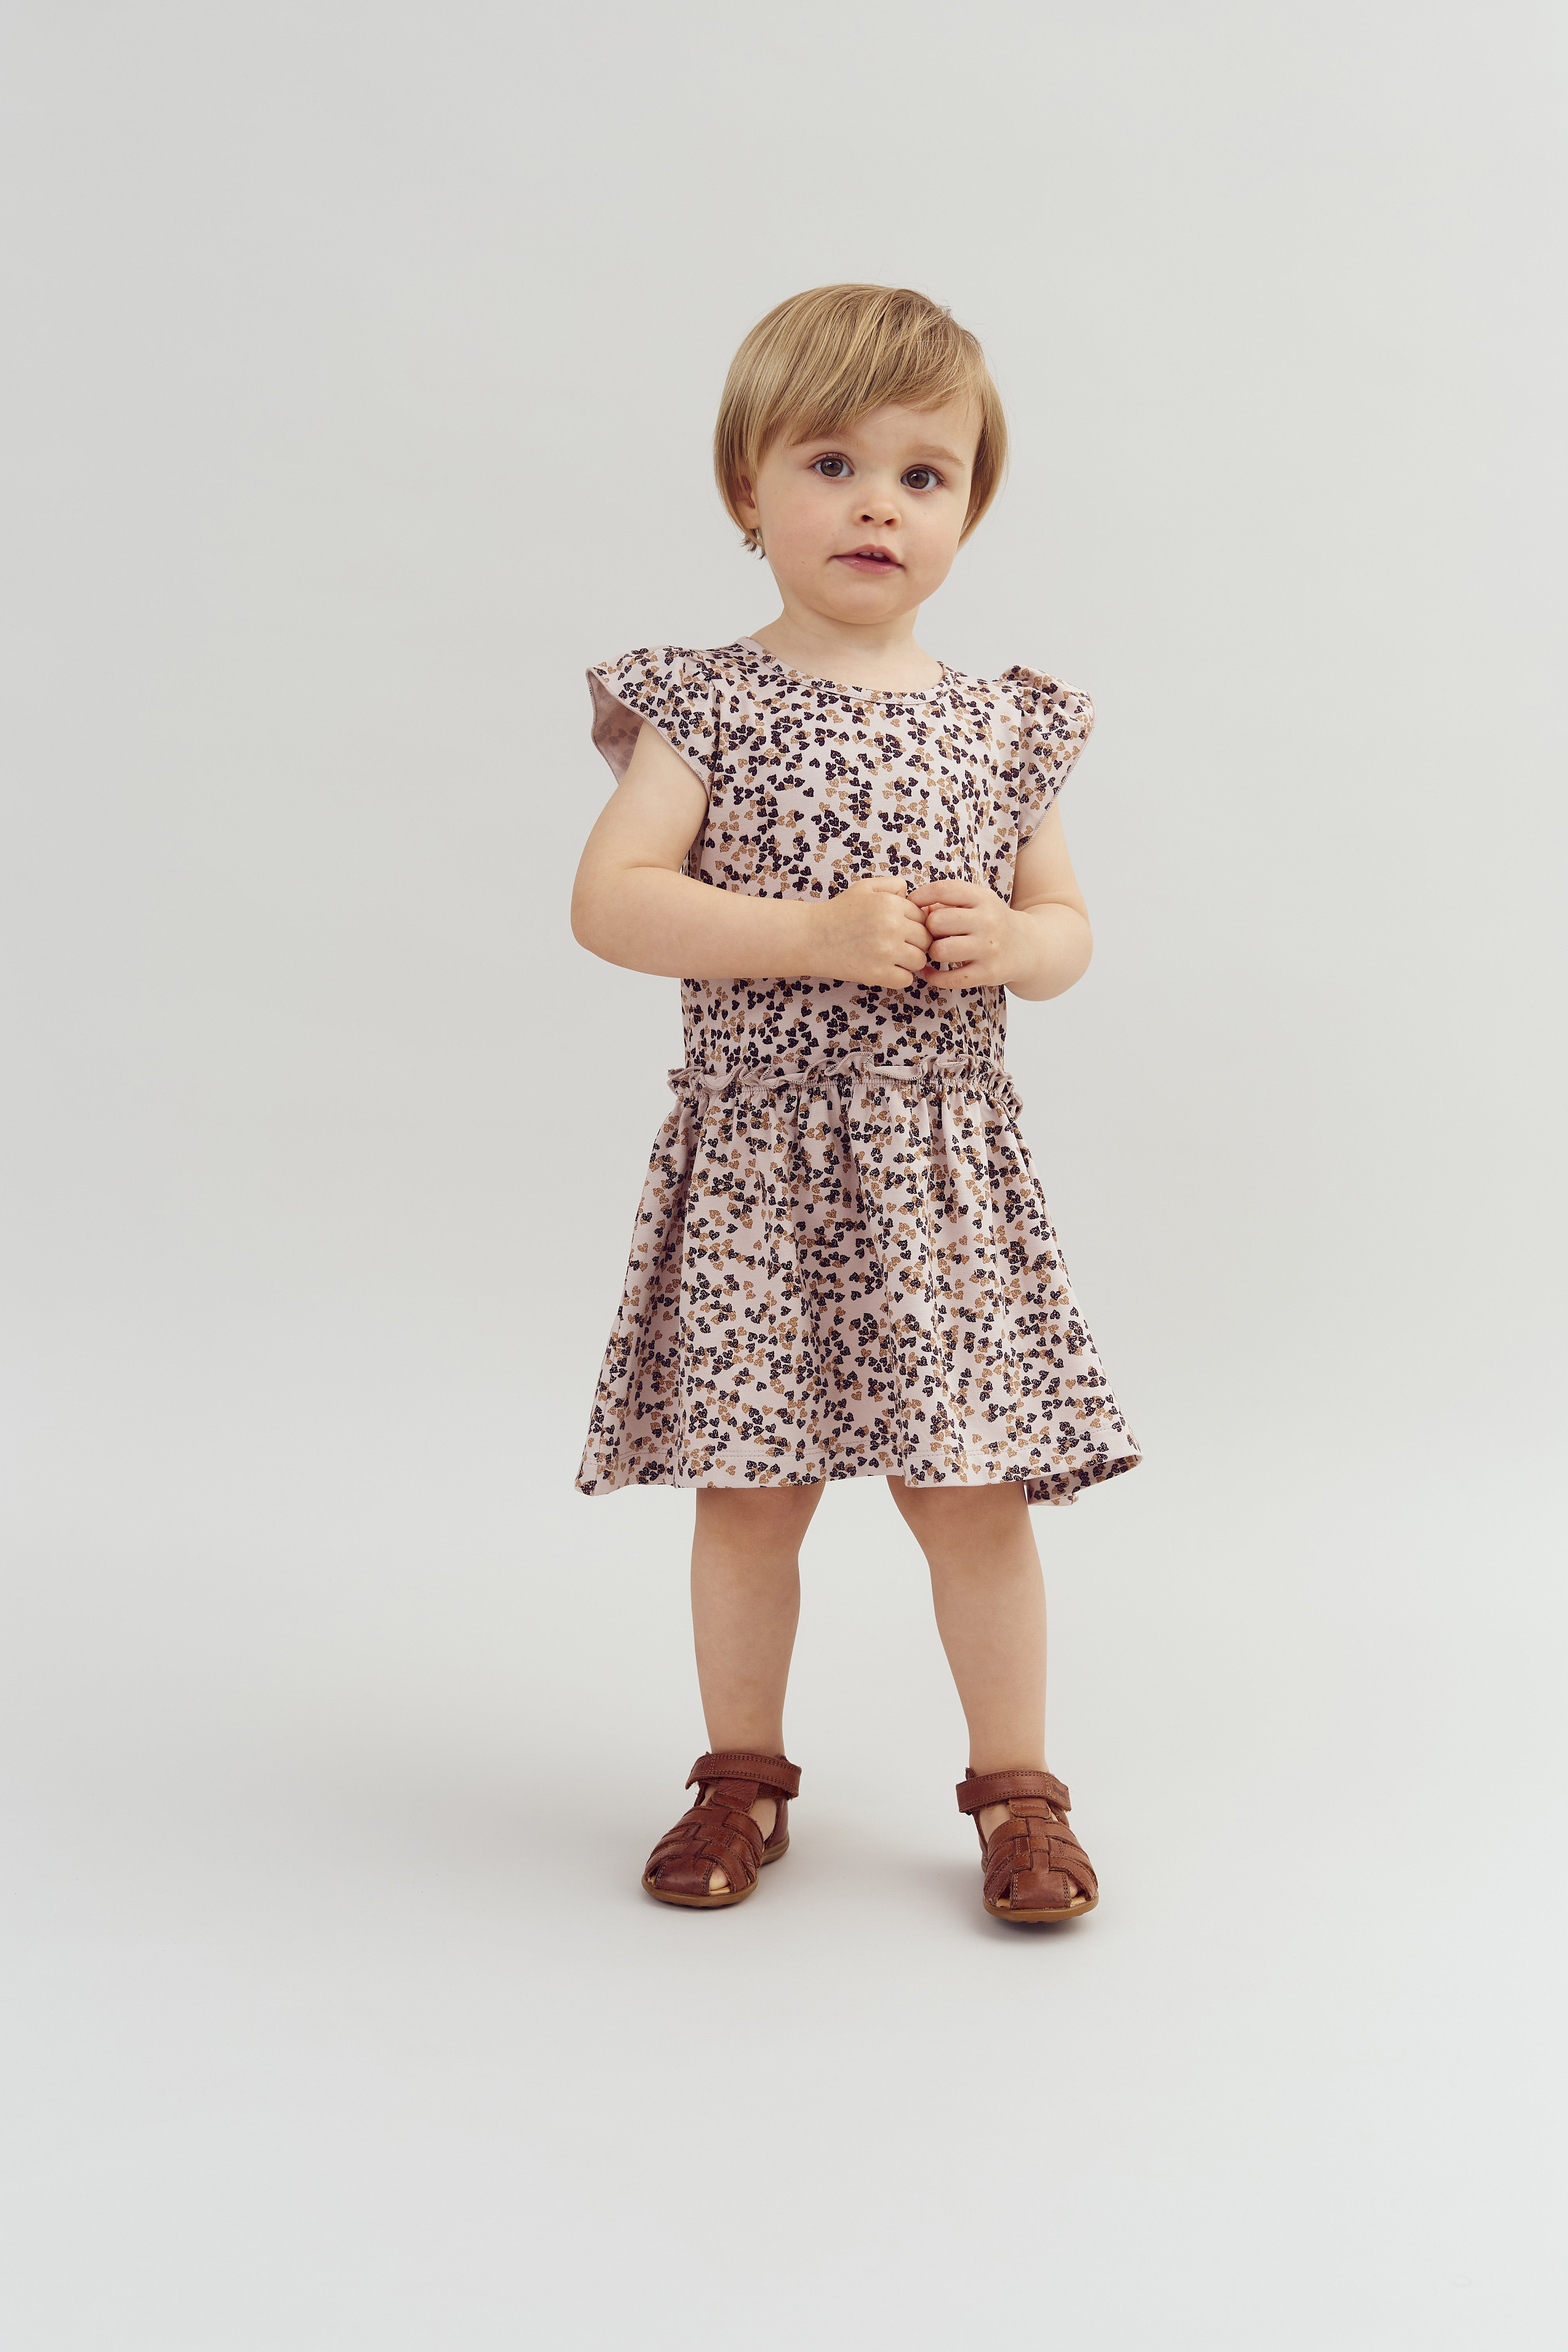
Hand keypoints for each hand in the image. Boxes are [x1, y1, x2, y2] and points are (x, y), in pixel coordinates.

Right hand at [805, 876, 934, 989]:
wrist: (811, 938)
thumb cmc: (837, 912)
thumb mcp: (864, 887)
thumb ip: (892, 885)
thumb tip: (912, 896)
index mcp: (891, 904)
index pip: (924, 918)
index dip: (915, 925)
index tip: (902, 930)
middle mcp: (892, 926)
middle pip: (926, 940)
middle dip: (916, 943)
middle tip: (898, 945)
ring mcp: (886, 951)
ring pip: (919, 960)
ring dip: (909, 961)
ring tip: (892, 958)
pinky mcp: (878, 973)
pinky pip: (906, 980)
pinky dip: (899, 977)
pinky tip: (885, 970)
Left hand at [907, 877, 1021, 987]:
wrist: (1028, 946)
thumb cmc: (991, 921)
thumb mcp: (977, 902)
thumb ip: (947, 901)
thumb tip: (914, 907)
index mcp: (983, 898)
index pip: (943, 890)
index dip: (920, 896)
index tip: (912, 905)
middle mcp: (988, 921)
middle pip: (936, 922)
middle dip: (928, 929)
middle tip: (932, 934)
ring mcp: (989, 948)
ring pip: (940, 951)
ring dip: (931, 953)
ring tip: (935, 952)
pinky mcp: (989, 973)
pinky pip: (950, 979)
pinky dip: (934, 977)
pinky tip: (931, 972)